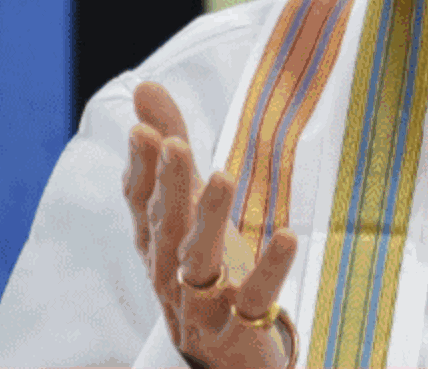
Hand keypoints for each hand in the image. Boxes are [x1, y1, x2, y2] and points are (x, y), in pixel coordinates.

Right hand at [123, 81, 299, 367]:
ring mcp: (202, 304)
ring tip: (223, 177)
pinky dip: (269, 270)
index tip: (143, 128)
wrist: (225, 360)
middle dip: (168, 184)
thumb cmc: (207, 273)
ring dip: (209, 218)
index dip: (141, 167)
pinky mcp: (239, 328)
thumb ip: (171, 152)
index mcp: (159, 244)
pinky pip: (254, 298)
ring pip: (197, 261)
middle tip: (172, 142)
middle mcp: (170, 274)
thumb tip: (143, 87)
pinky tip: (286, 238)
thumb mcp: (190, 211)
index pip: (142, 202)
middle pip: (167, 225)